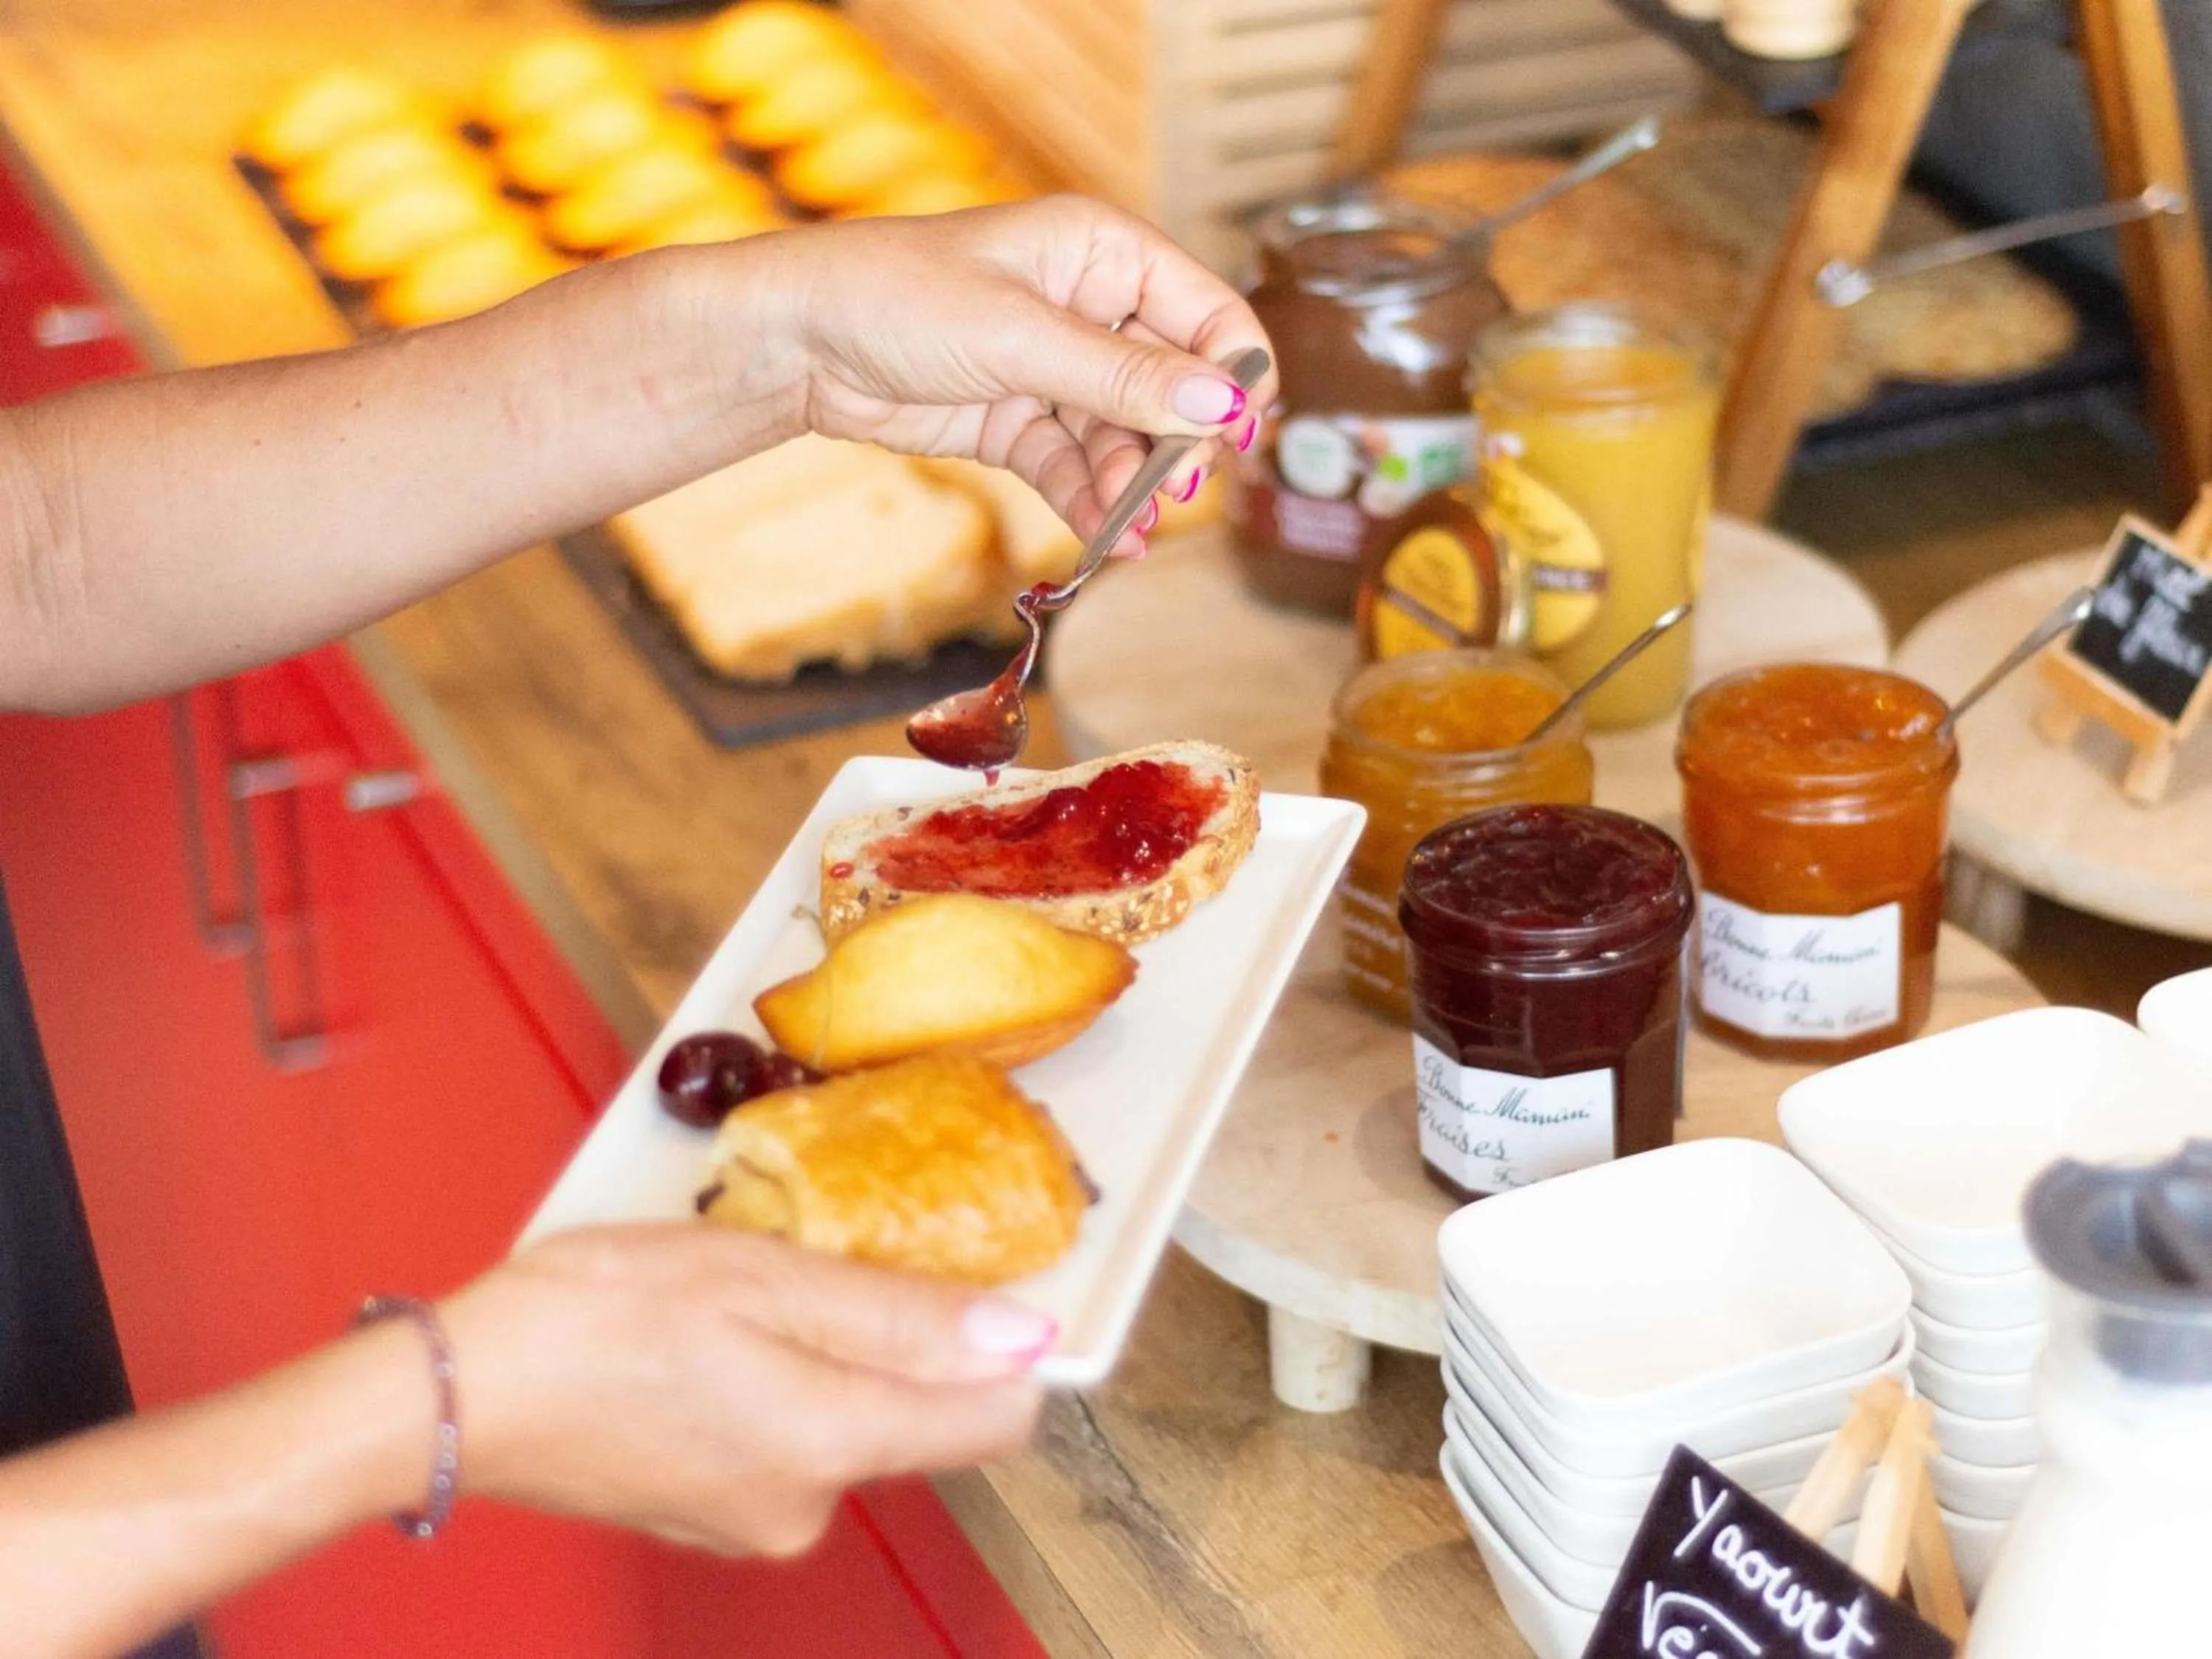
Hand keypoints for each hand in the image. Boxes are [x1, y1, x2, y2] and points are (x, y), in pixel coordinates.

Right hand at [439, 1226, 1047, 1556]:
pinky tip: (708, 1337)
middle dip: (895, 1335)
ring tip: (744, 1291)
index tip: (977, 1279)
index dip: (1008, 1348)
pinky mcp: (709, 1512)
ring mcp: (755, 1519)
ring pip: (846, 1418)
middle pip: (919, 1416)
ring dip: (824, 1352)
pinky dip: (772, 1382)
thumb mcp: (759, 1277)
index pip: (997, 1421)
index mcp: (833, 1443)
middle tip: (816, 1259)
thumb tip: (1025, 1338)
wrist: (453, 1393)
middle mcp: (809, 1504)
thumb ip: (901, 1315)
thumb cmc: (596, 1315)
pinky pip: (785, 1438)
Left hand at [707, 195, 1275, 555]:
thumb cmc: (896, 298)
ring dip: (1132, 485)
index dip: (1233, 375)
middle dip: (1177, 444)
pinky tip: (1105, 538)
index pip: (1210, 312)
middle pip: (1174, 385)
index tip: (1236, 437)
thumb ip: (1123, 377)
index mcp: (1105, 252)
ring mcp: (1057, 367)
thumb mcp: (1019, 336)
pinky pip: (1077, 467)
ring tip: (1129, 528)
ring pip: (1125, 437)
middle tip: (1174, 493)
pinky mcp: (1021, 421)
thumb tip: (1223, 404)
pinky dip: (1092, 502)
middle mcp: (1092, 306)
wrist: (797, 344)